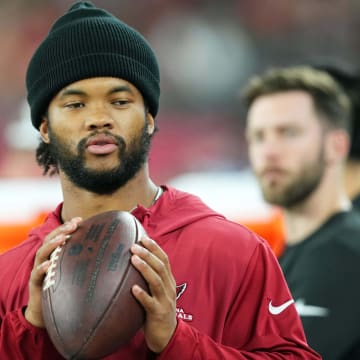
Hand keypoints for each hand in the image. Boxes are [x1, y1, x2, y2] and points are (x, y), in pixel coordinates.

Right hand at [25, 217, 82, 326]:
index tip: (80, 219)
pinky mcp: (35, 284)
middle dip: (61, 230)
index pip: (59, 236)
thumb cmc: (63, 289)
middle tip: (73, 224)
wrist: (44, 312)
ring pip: (42, 254)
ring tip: (63, 238)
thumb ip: (83, 261)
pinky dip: (42, 269)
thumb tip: (108, 253)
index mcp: (54, 255)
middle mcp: (45, 259)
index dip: (67, 226)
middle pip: (50, 240)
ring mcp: (38, 271)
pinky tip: (48, 265)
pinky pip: (36, 275)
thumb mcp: (73, 272)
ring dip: (52, 244)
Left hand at [131, 237, 176, 352]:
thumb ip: (150, 277)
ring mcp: (164, 300)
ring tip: (133, 260)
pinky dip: (142, 295)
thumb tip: (134, 260)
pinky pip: (150, 303)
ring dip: (145, 269)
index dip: (155, 248)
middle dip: (148, 254)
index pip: (164, 259)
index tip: (143, 238)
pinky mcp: (158, 314)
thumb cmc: (157, 309)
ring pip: (156, 281)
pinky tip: (133, 289)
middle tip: (133, 246)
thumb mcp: (157, 291)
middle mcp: (169, 288)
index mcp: (169, 280)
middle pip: (160, 267)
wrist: (167, 335)